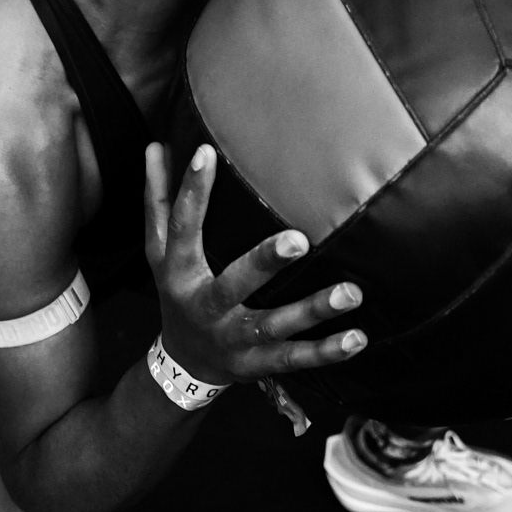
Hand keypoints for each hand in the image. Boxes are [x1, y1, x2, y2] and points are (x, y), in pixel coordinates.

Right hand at [144, 143, 366, 386]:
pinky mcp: (257, 363)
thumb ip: (159, 201)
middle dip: (264, 263)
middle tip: (299, 240)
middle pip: (233, 285)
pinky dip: (326, 352)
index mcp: (179, 272)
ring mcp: (233, 339)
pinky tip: (357, 338)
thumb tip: (155, 146)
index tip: (206, 153)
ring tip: (351, 293)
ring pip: (273, 326)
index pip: (181, 227)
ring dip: (312, 311)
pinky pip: (294, 359)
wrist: (182, 365)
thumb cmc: (178, 292)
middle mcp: (205, 306)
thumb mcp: (159, 252)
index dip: (190, 191)